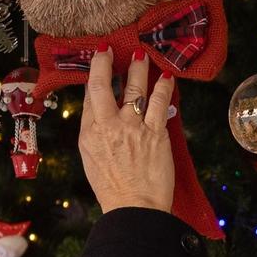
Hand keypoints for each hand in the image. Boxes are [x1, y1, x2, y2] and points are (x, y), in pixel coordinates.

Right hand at [79, 48, 176, 216]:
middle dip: (108, 62)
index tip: (100, 59)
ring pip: (135, 89)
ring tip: (143, 57)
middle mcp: (108, 126)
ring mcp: (133, 128)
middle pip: (105, 86)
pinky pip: (159, 102)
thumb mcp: (91, 158)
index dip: (95, 74)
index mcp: (89, 133)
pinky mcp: (156, 133)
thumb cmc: (113, 187)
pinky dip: (164, 87)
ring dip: (139, 69)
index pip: (90, 96)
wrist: (135, 208)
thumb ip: (93, 130)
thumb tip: (98, 106)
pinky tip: (167, 78)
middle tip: (113, 48)